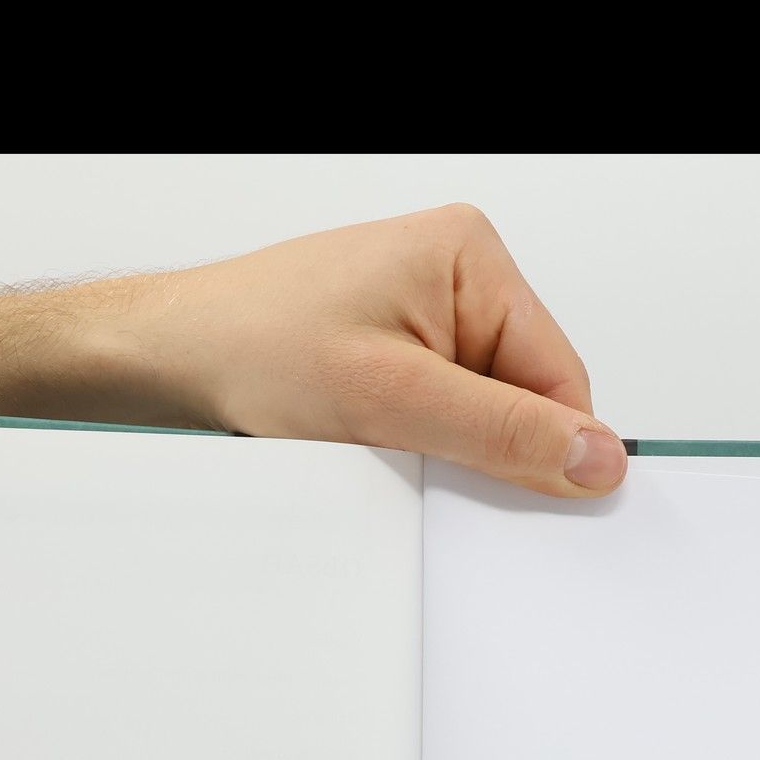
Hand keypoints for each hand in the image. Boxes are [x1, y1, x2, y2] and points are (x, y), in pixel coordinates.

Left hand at [124, 205, 624, 497]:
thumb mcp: (391, 400)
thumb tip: (597, 457)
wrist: (163, 360)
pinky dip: (413, 446)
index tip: (526, 501)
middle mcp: (454, 278)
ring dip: (442, 449)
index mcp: (471, 257)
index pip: (561, 377)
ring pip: (480, 417)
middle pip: (524, 398)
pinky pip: (439, 418)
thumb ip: (503, 432)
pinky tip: (369, 445)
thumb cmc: (248, 347)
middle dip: (483, 447)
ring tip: (377, 441)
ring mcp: (422, 316)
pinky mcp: (393, 354)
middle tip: (420, 461)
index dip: (548, 448)